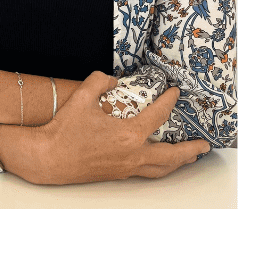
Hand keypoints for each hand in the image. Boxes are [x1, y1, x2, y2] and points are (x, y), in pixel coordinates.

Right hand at [25, 71, 209, 184]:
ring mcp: (126, 167)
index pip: (157, 117)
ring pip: (162, 168)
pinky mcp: (117, 174)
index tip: (174, 93)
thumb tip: (110, 79)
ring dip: (179, 163)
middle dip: (190, 149)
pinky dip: (160, 168)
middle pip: (171, 154)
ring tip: (189, 158)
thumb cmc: (64, 131)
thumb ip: (98, 82)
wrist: (49, 158)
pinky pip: (147, 173)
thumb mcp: (80, 99)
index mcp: (128, 134)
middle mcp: (133, 154)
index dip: (168, 102)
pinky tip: (159, 164)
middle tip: (202, 144)